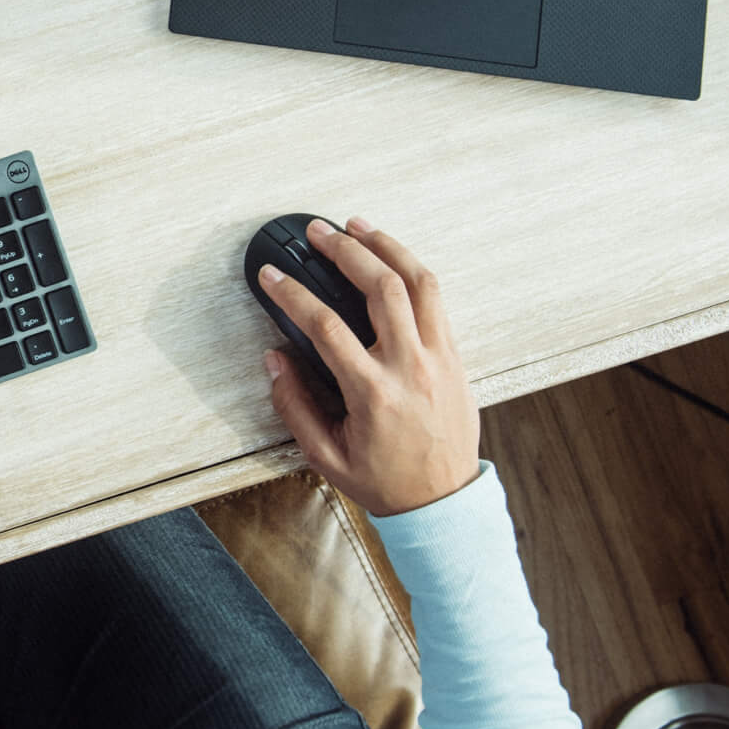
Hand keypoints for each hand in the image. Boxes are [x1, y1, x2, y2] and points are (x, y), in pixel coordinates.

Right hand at [257, 218, 479, 516]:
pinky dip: (413, 269)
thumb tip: (274, 360)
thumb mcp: (324, 455)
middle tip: (319, 233)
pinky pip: (437, 299)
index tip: (272, 276)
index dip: (293, 294)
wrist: (442, 501)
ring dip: (387, 247)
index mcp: (373, 393)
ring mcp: (439, 358)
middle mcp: (411, 368)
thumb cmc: (384, 480)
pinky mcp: (455, 356)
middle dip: (345, 251)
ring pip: (419, 282)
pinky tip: (392, 257)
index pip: (326, 326)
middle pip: (381, 288)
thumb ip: (294, 405)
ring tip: (360, 226)